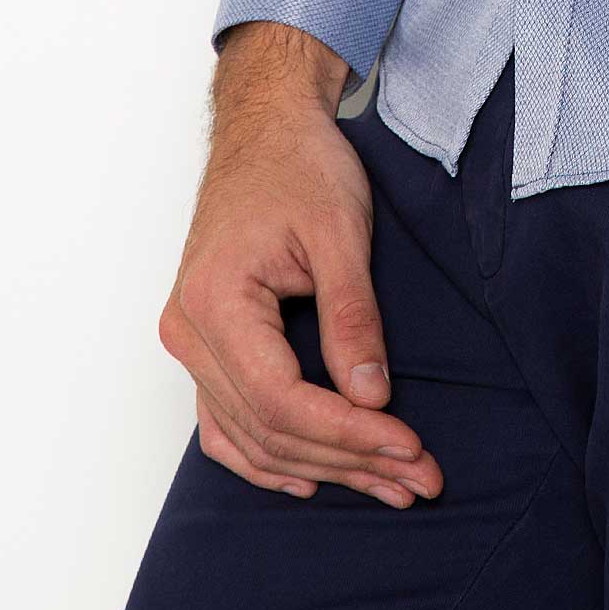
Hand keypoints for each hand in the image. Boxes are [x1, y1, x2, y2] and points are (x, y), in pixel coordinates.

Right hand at [156, 22, 443, 508]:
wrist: (265, 127)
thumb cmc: (300, 164)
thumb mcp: (339, 230)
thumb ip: (353, 315)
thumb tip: (372, 398)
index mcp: (214, 301)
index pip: (281, 399)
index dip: (347, 434)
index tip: (409, 447)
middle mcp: (188, 332)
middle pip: (269, 429)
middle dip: (350, 460)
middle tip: (420, 479)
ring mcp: (190, 342)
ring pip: (251, 436)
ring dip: (321, 468)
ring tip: (390, 482)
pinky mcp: (206, 344)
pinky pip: (226, 422)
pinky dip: (268, 456)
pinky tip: (312, 477)